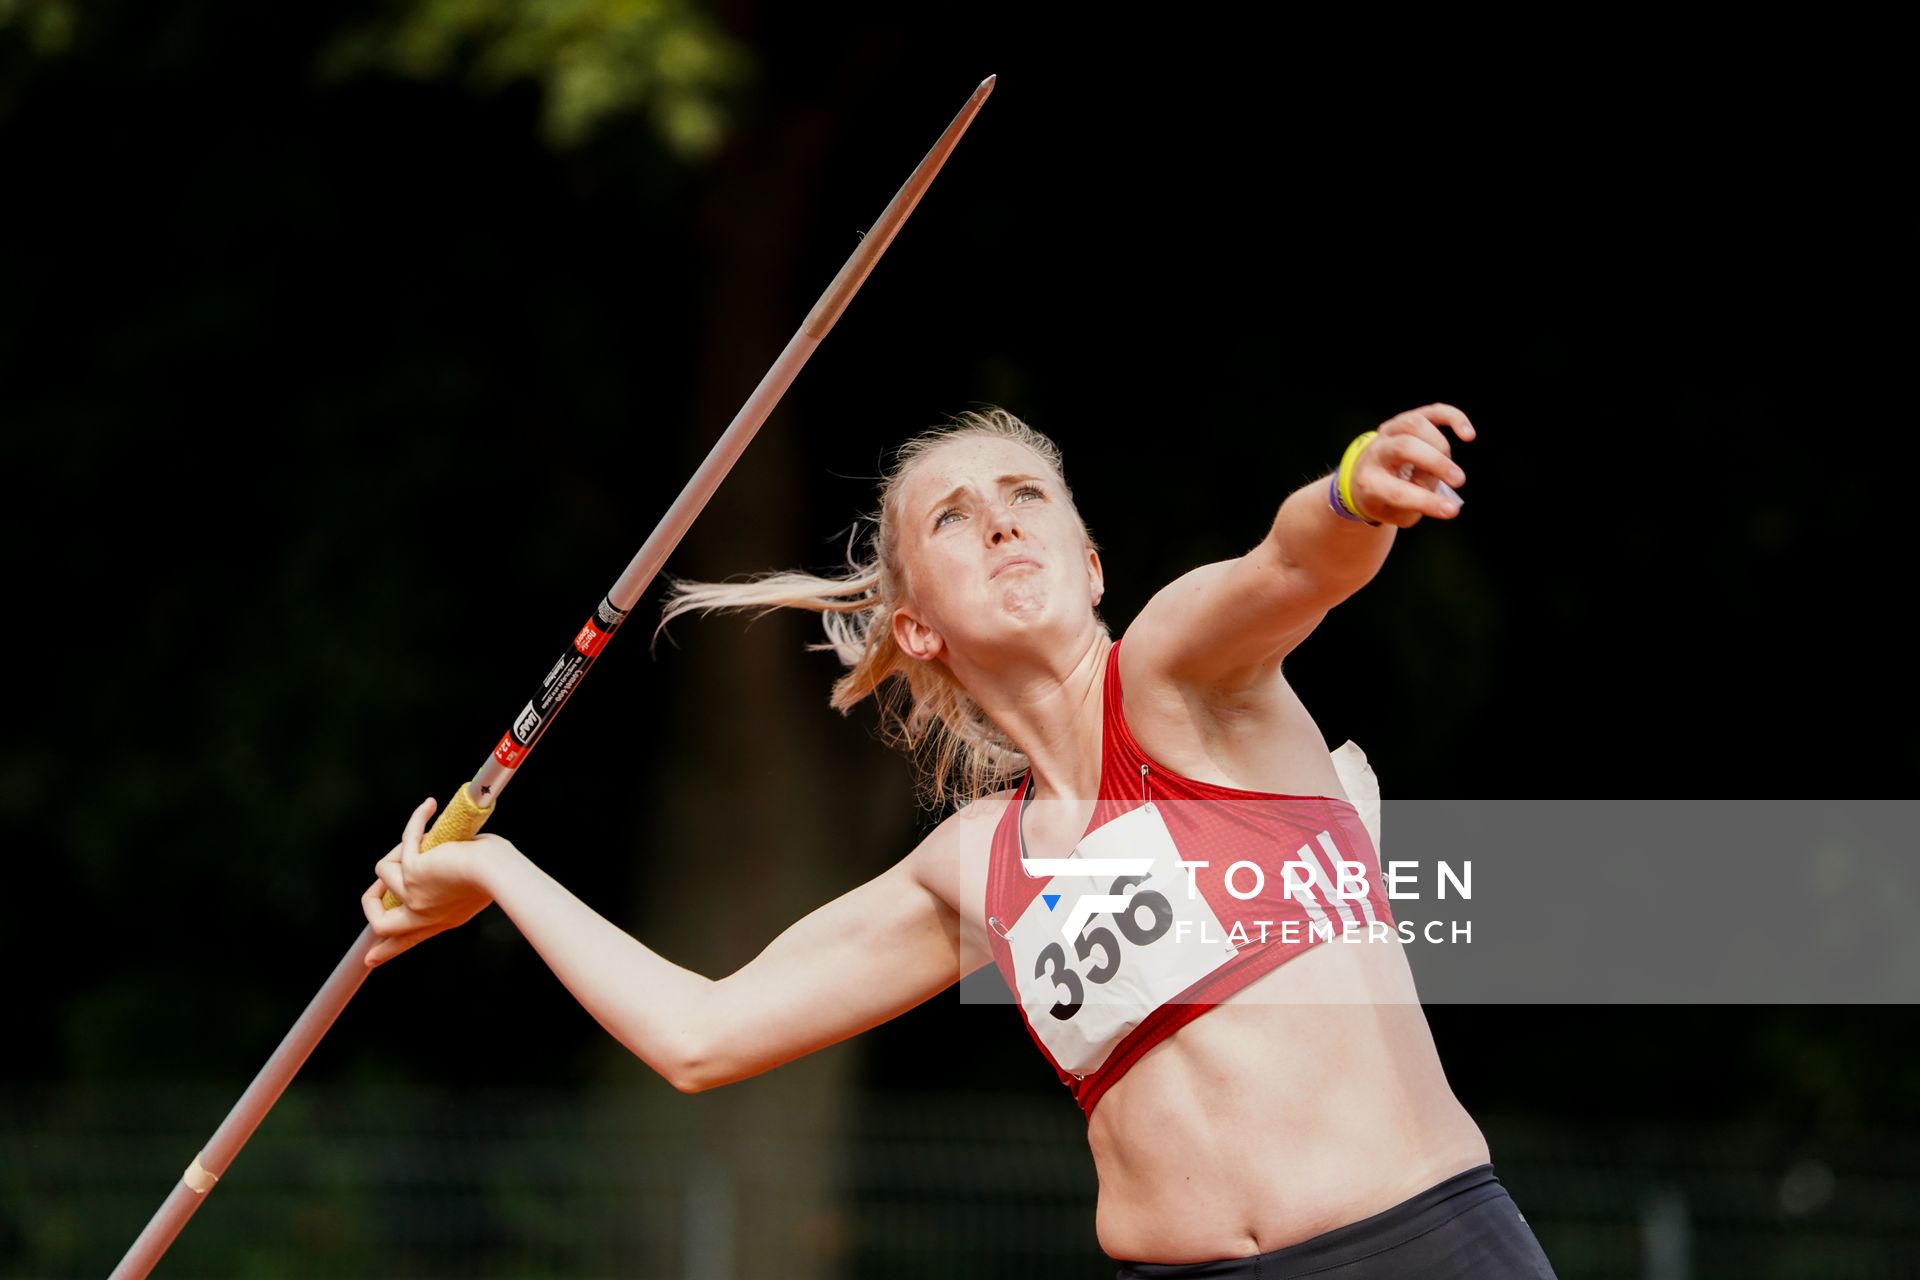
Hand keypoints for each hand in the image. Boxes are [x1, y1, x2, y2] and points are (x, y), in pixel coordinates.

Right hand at [361, 795, 505, 966]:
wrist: (497, 872)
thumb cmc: (498, 873)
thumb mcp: (472, 885)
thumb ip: (450, 879)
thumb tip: (438, 853)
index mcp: (440, 921)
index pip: (407, 941)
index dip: (386, 950)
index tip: (369, 959)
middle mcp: (423, 914)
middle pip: (380, 924)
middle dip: (371, 904)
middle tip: (374, 890)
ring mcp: (413, 895)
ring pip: (383, 872)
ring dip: (401, 849)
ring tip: (427, 835)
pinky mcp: (411, 871)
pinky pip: (406, 840)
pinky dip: (417, 821)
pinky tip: (429, 806)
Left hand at [1347, 403, 1475, 528]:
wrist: (1364, 475)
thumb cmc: (1385, 499)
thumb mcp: (1395, 512)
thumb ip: (1417, 503)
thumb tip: (1443, 489)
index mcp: (1369, 482)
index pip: (1397, 491)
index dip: (1427, 501)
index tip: (1452, 510)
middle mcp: (1375, 452)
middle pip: (1404, 446)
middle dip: (1435, 463)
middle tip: (1458, 481)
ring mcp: (1389, 432)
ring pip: (1415, 424)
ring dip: (1441, 445)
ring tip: (1451, 471)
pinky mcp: (1406, 419)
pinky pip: (1431, 411)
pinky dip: (1453, 418)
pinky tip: (1468, 435)